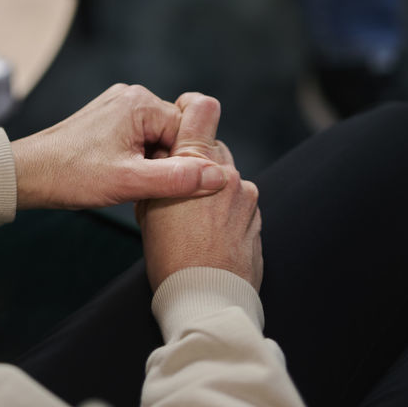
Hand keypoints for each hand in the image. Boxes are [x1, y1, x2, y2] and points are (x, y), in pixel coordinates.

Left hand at [12, 85, 226, 210]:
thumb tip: (218, 176)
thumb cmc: (71, 175)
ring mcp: (118, 105)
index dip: (183, 162)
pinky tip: (121, 176)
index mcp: (140, 103)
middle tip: (144, 187)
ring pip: (157, 139)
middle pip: (173, 134)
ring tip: (129, 183)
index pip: (188, 131)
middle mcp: (132, 96)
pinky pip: (140, 138)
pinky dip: (137, 159)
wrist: (27, 173)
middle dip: (166, 163)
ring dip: (151, 164)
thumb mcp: (129, 183)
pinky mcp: (108, 118)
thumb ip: (177, 179)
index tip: (165, 184)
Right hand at [138, 103, 262, 292]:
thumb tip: (162, 158)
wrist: (206, 298)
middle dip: (200, 161)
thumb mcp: (150, 210)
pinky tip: (213, 232)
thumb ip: (160, 175)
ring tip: (197, 219)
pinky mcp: (257, 215)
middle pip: (214, 147)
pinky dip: (228, 210)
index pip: (201, 110)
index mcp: (194, 164)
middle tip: (182, 187)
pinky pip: (240, 201)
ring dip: (215, 188)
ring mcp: (245, 194)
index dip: (192, 108)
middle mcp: (225, 172)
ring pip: (227, 176)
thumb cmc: (170, 257)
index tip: (185, 116)